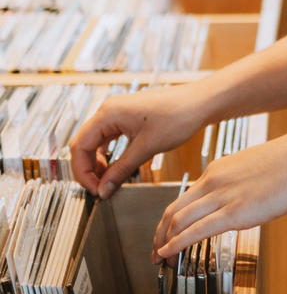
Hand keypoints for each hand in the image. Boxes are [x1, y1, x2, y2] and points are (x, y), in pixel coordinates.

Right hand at [70, 83, 208, 198]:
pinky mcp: (128, 117)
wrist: (201, 102)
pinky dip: (110, 154)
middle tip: (99, 189)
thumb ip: (121, 170)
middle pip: (84, 144)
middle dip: (88, 169)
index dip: (83, 172)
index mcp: (107, 113)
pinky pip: (110, 138)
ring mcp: (118, 112)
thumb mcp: (147, 148)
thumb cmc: (178, 117)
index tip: (94, 190)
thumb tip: (103, 190)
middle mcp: (109, 110)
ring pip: (96, 142)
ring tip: (108, 181)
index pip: (79, 146)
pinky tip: (117, 168)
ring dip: (98, 163)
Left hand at [151, 127, 286, 263]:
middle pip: (173, 210)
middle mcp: (214, 181)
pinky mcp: (236, 212)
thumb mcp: (258, 169)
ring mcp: (223, 196)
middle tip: (156, 249)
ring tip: (160, 258)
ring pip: (178, 221)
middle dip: (160, 233)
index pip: (185, 197)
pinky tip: (169, 253)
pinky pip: (196, 231)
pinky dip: (176, 244)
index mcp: (219, 169)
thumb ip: (243, 185)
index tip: (168, 231)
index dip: (171, 218)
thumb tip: (243, 200)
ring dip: (165, 242)